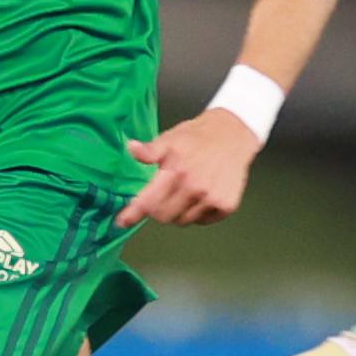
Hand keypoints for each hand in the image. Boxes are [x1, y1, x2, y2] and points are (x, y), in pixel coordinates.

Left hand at [119, 110, 256, 228]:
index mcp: (175, 171)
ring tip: (185, 192)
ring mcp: (211, 198)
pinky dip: (198, 213)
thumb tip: (131, 148)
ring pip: (182, 221)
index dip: (132, 214)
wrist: (233, 134)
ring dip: (178, 212)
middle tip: (163, 195)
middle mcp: (194, 187)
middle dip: (157, 209)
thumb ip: (149, 150)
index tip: (122, 221)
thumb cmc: (198, 136)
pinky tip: (201, 196)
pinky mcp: (225, 205)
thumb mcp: (170, 138)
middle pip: (163, 216)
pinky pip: (203, 221)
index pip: (148, 201)